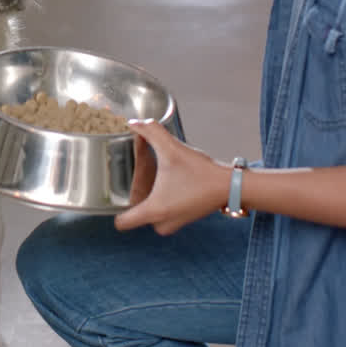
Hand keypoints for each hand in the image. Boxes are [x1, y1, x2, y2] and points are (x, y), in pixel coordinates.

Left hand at [114, 121, 231, 234]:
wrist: (229, 185)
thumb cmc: (200, 171)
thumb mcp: (172, 148)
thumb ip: (151, 132)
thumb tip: (134, 122)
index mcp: (154, 210)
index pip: (122, 222)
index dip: (116, 206)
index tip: (118, 189)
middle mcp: (161, 223)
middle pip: (135, 211)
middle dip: (138, 192)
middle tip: (145, 172)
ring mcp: (173, 224)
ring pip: (150, 210)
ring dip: (151, 193)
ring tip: (159, 173)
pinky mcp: (182, 220)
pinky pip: (163, 211)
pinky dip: (163, 197)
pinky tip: (170, 180)